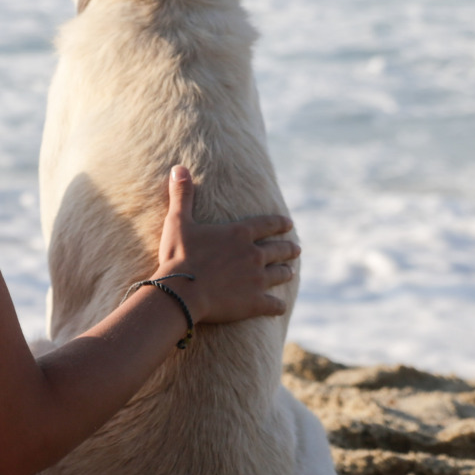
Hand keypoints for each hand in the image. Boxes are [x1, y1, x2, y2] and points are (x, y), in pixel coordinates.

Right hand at [150, 165, 297, 324]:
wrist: (181, 292)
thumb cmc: (179, 256)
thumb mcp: (178, 221)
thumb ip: (182, 194)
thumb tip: (179, 167)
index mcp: (240, 234)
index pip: (268, 224)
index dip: (280, 223)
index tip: (289, 224)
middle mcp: (254, 254)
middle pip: (279, 250)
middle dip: (289, 248)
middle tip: (296, 249)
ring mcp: (257, 279)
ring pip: (281, 274)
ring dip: (286, 272)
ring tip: (290, 272)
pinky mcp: (255, 302)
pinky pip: (274, 305)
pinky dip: (278, 306)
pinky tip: (279, 306)